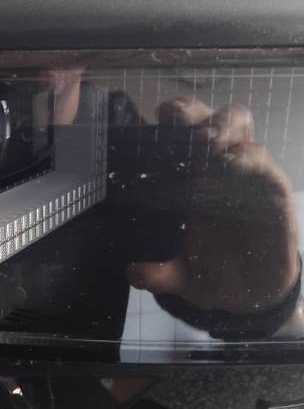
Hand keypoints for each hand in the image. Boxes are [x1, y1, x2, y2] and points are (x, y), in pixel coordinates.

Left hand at [127, 98, 298, 313]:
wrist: (253, 295)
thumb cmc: (214, 272)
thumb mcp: (180, 277)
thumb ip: (158, 274)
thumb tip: (134, 273)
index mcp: (193, 179)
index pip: (182, 134)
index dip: (169, 121)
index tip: (152, 122)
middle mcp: (221, 169)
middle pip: (209, 120)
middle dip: (192, 112)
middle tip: (175, 120)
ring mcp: (250, 178)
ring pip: (240, 130)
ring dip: (221, 128)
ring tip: (202, 141)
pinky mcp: (275, 195)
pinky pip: (266, 169)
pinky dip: (251, 161)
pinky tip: (233, 163)